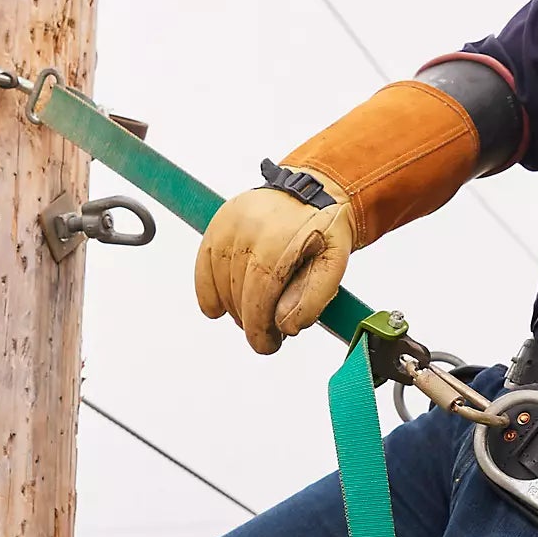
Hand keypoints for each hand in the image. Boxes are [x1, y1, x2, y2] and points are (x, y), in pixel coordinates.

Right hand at [194, 185, 357, 354]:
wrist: (312, 191)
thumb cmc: (323, 233)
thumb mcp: (334, 263)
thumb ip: (313, 298)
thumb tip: (286, 327)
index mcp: (279, 237)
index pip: (259, 292)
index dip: (259, 326)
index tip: (267, 346)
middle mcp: (248, 227)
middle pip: (238, 291)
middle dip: (250, 322)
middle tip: (266, 336)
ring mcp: (228, 224)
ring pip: (220, 282)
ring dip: (234, 310)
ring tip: (255, 317)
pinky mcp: (217, 224)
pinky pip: (203, 266)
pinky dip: (208, 293)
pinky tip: (218, 310)